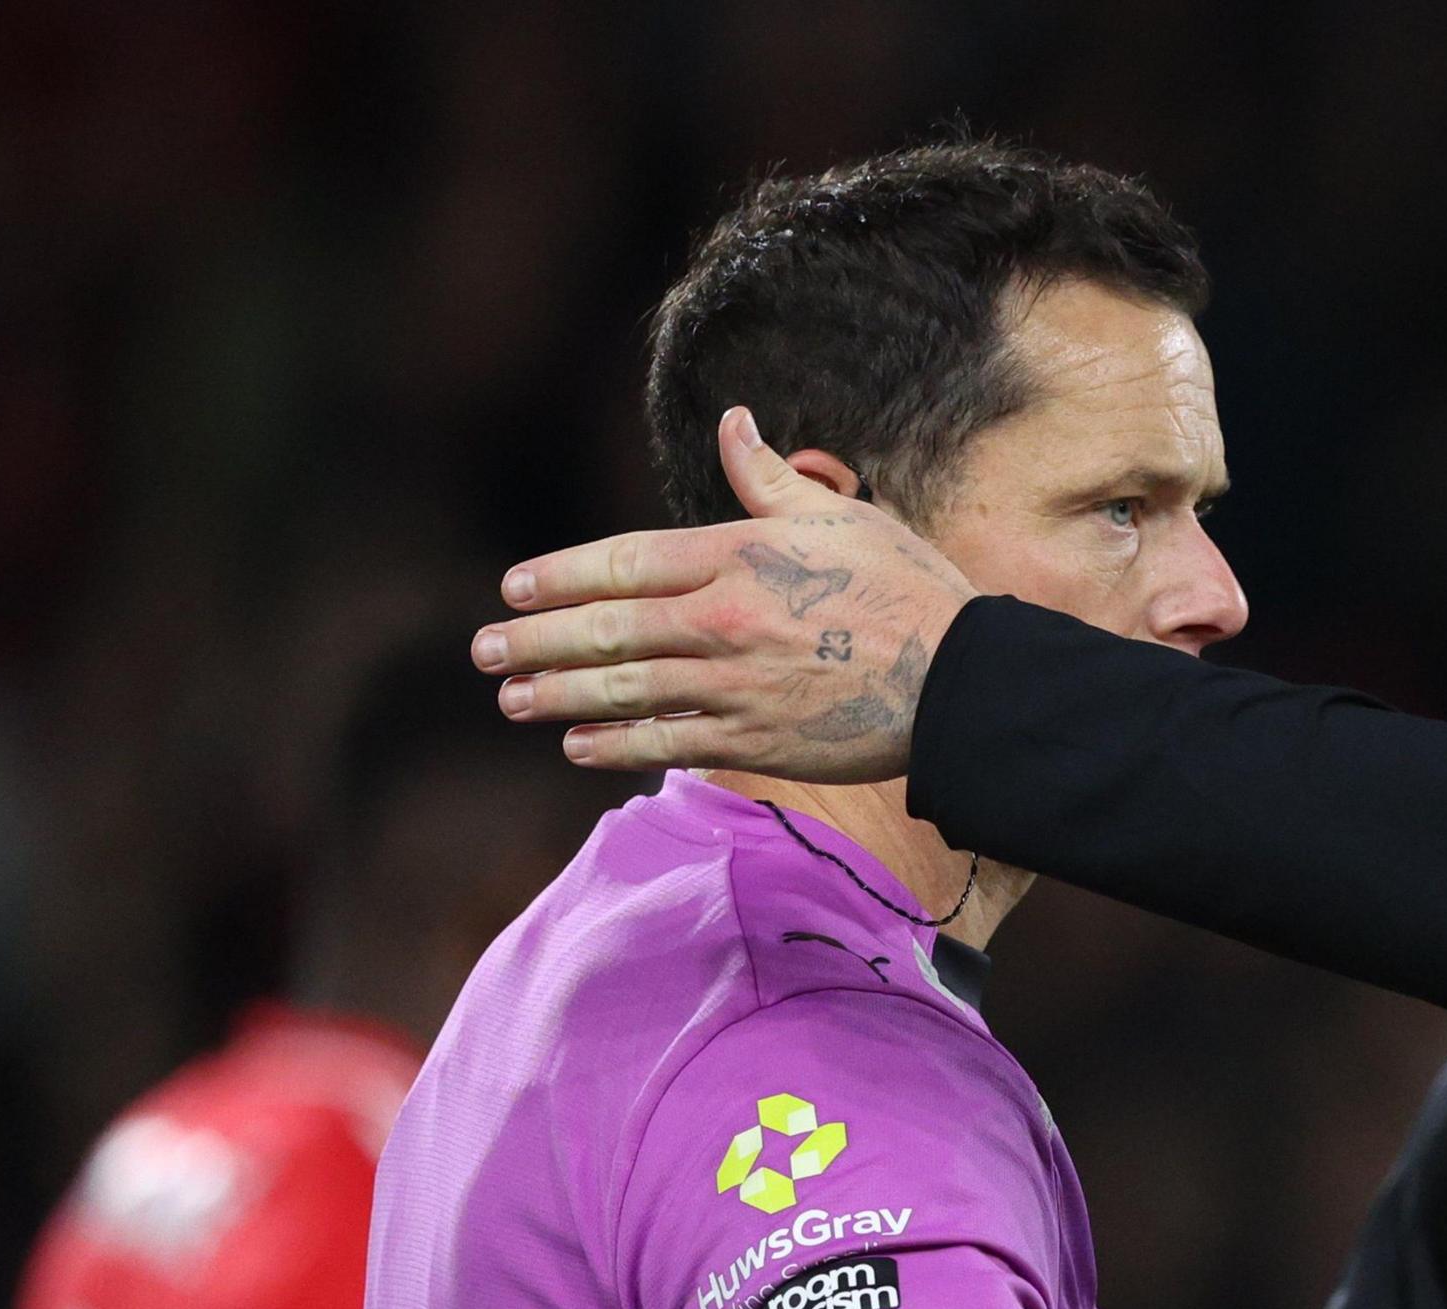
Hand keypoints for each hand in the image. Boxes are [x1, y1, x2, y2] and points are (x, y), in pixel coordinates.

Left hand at [471, 407, 976, 780]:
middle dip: (536, 642)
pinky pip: (665, 743)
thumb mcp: (840, 516)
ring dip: (558, 696)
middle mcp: (723, 620)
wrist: (962, 681)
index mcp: (738, 555)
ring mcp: (734, 686)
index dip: (561, 577)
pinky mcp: (754, 741)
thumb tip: (731, 424)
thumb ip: (769, 478)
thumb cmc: (907, 590)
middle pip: (606, 631)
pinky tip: (576, 745)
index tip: (514, 590)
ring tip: (512, 699)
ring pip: (623, 691)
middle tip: (485, 651)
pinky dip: (614, 746)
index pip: (623, 562)